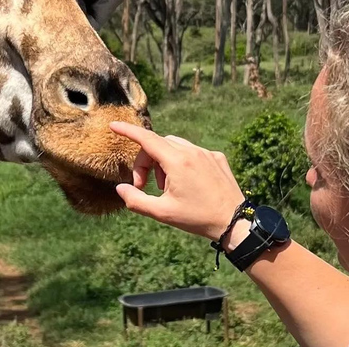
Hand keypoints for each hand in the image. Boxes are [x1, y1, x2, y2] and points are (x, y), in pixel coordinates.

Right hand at [110, 121, 245, 240]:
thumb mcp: (162, 213)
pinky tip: (186, 183)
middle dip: (145, 162)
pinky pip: (192, 151)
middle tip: (144, 186)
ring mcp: (206, 152)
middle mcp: (192, 151)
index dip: (128, 131)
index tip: (113, 125)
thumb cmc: (198, 218)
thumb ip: (136, 200)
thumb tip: (120, 189)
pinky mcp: (217, 158)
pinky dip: (181, 162)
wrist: (235, 222)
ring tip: (166, 186)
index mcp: (177, 162)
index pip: (146, 139)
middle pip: (157, 144)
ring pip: (175, 145)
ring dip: (163, 161)